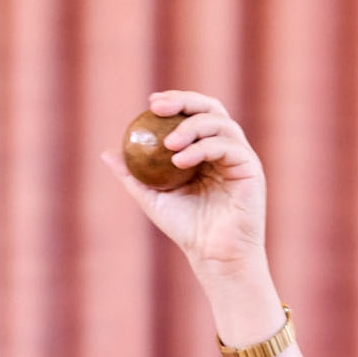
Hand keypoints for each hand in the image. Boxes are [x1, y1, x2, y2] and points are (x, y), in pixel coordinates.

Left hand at [104, 91, 265, 275]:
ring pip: (219, 123)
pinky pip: (227, 146)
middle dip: (183, 101)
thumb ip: (133, 174)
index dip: (175, 102)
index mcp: (206, 150)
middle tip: (157, 107)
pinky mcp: (250, 168)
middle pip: (210, 108)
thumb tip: (107, 152)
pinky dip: (202, 147)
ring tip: (168, 144)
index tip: (151, 104)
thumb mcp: (152, 197)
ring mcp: (239, 156)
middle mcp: (225, 148)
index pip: (193, 114)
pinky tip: (180, 161)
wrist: (214, 255)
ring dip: (190, 127)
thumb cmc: (186, 229)